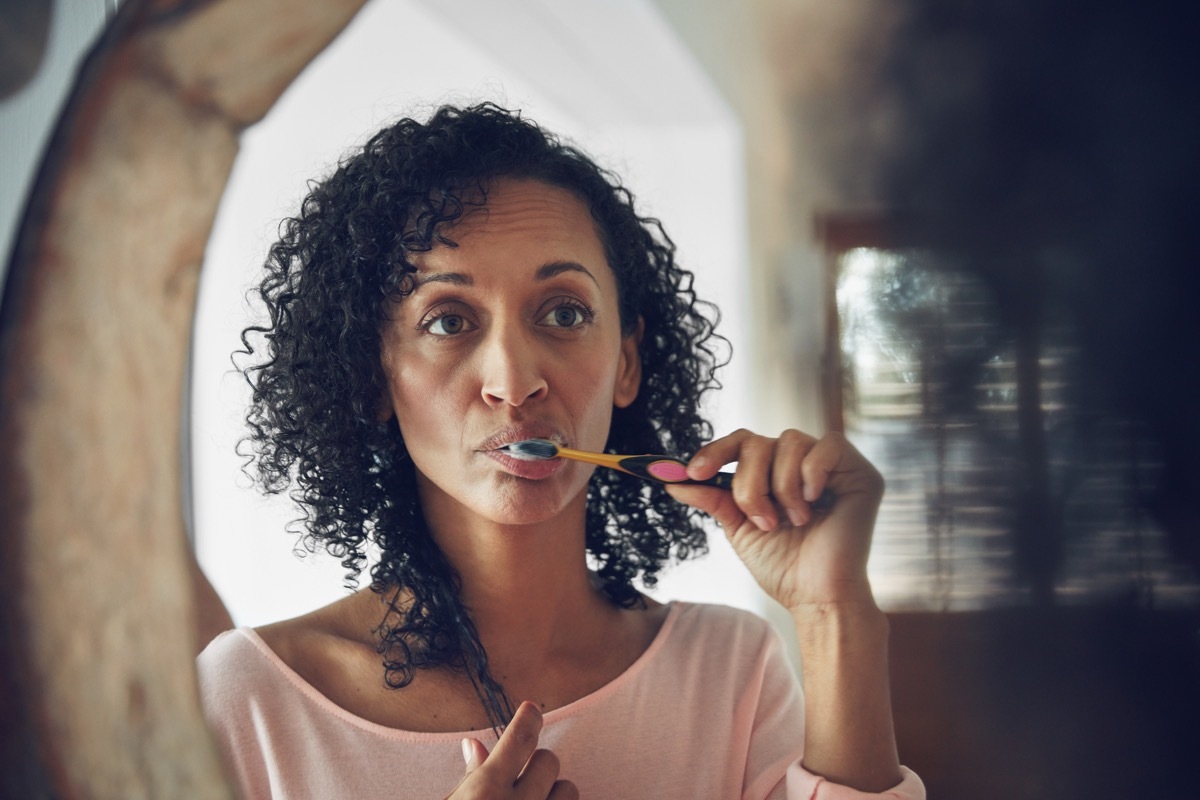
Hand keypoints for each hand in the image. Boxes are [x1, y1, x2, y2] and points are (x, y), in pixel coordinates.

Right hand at [446, 702, 577, 799]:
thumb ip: (468, 779)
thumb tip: (474, 744)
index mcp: (485, 793)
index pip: (519, 740)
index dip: (529, 719)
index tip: (531, 709)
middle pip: (548, 761)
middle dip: (536, 765)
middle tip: (520, 780)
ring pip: (569, 789)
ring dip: (553, 792)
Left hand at [665, 429, 884, 610]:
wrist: (816, 598)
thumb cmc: (783, 567)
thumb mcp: (739, 528)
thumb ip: (713, 498)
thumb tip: (673, 480)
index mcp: (772, 473)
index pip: (741, 443)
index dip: (715, 451)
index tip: (693, 473)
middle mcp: (800, 464)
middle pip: (759, 440)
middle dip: (749, 480)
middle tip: (758, 517)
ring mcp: (831, 467)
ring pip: (790, 440)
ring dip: (781, 484)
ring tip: (791, 520)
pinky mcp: (859, 472)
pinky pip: (829, 445)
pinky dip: (813, 473)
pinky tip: (814, 504)